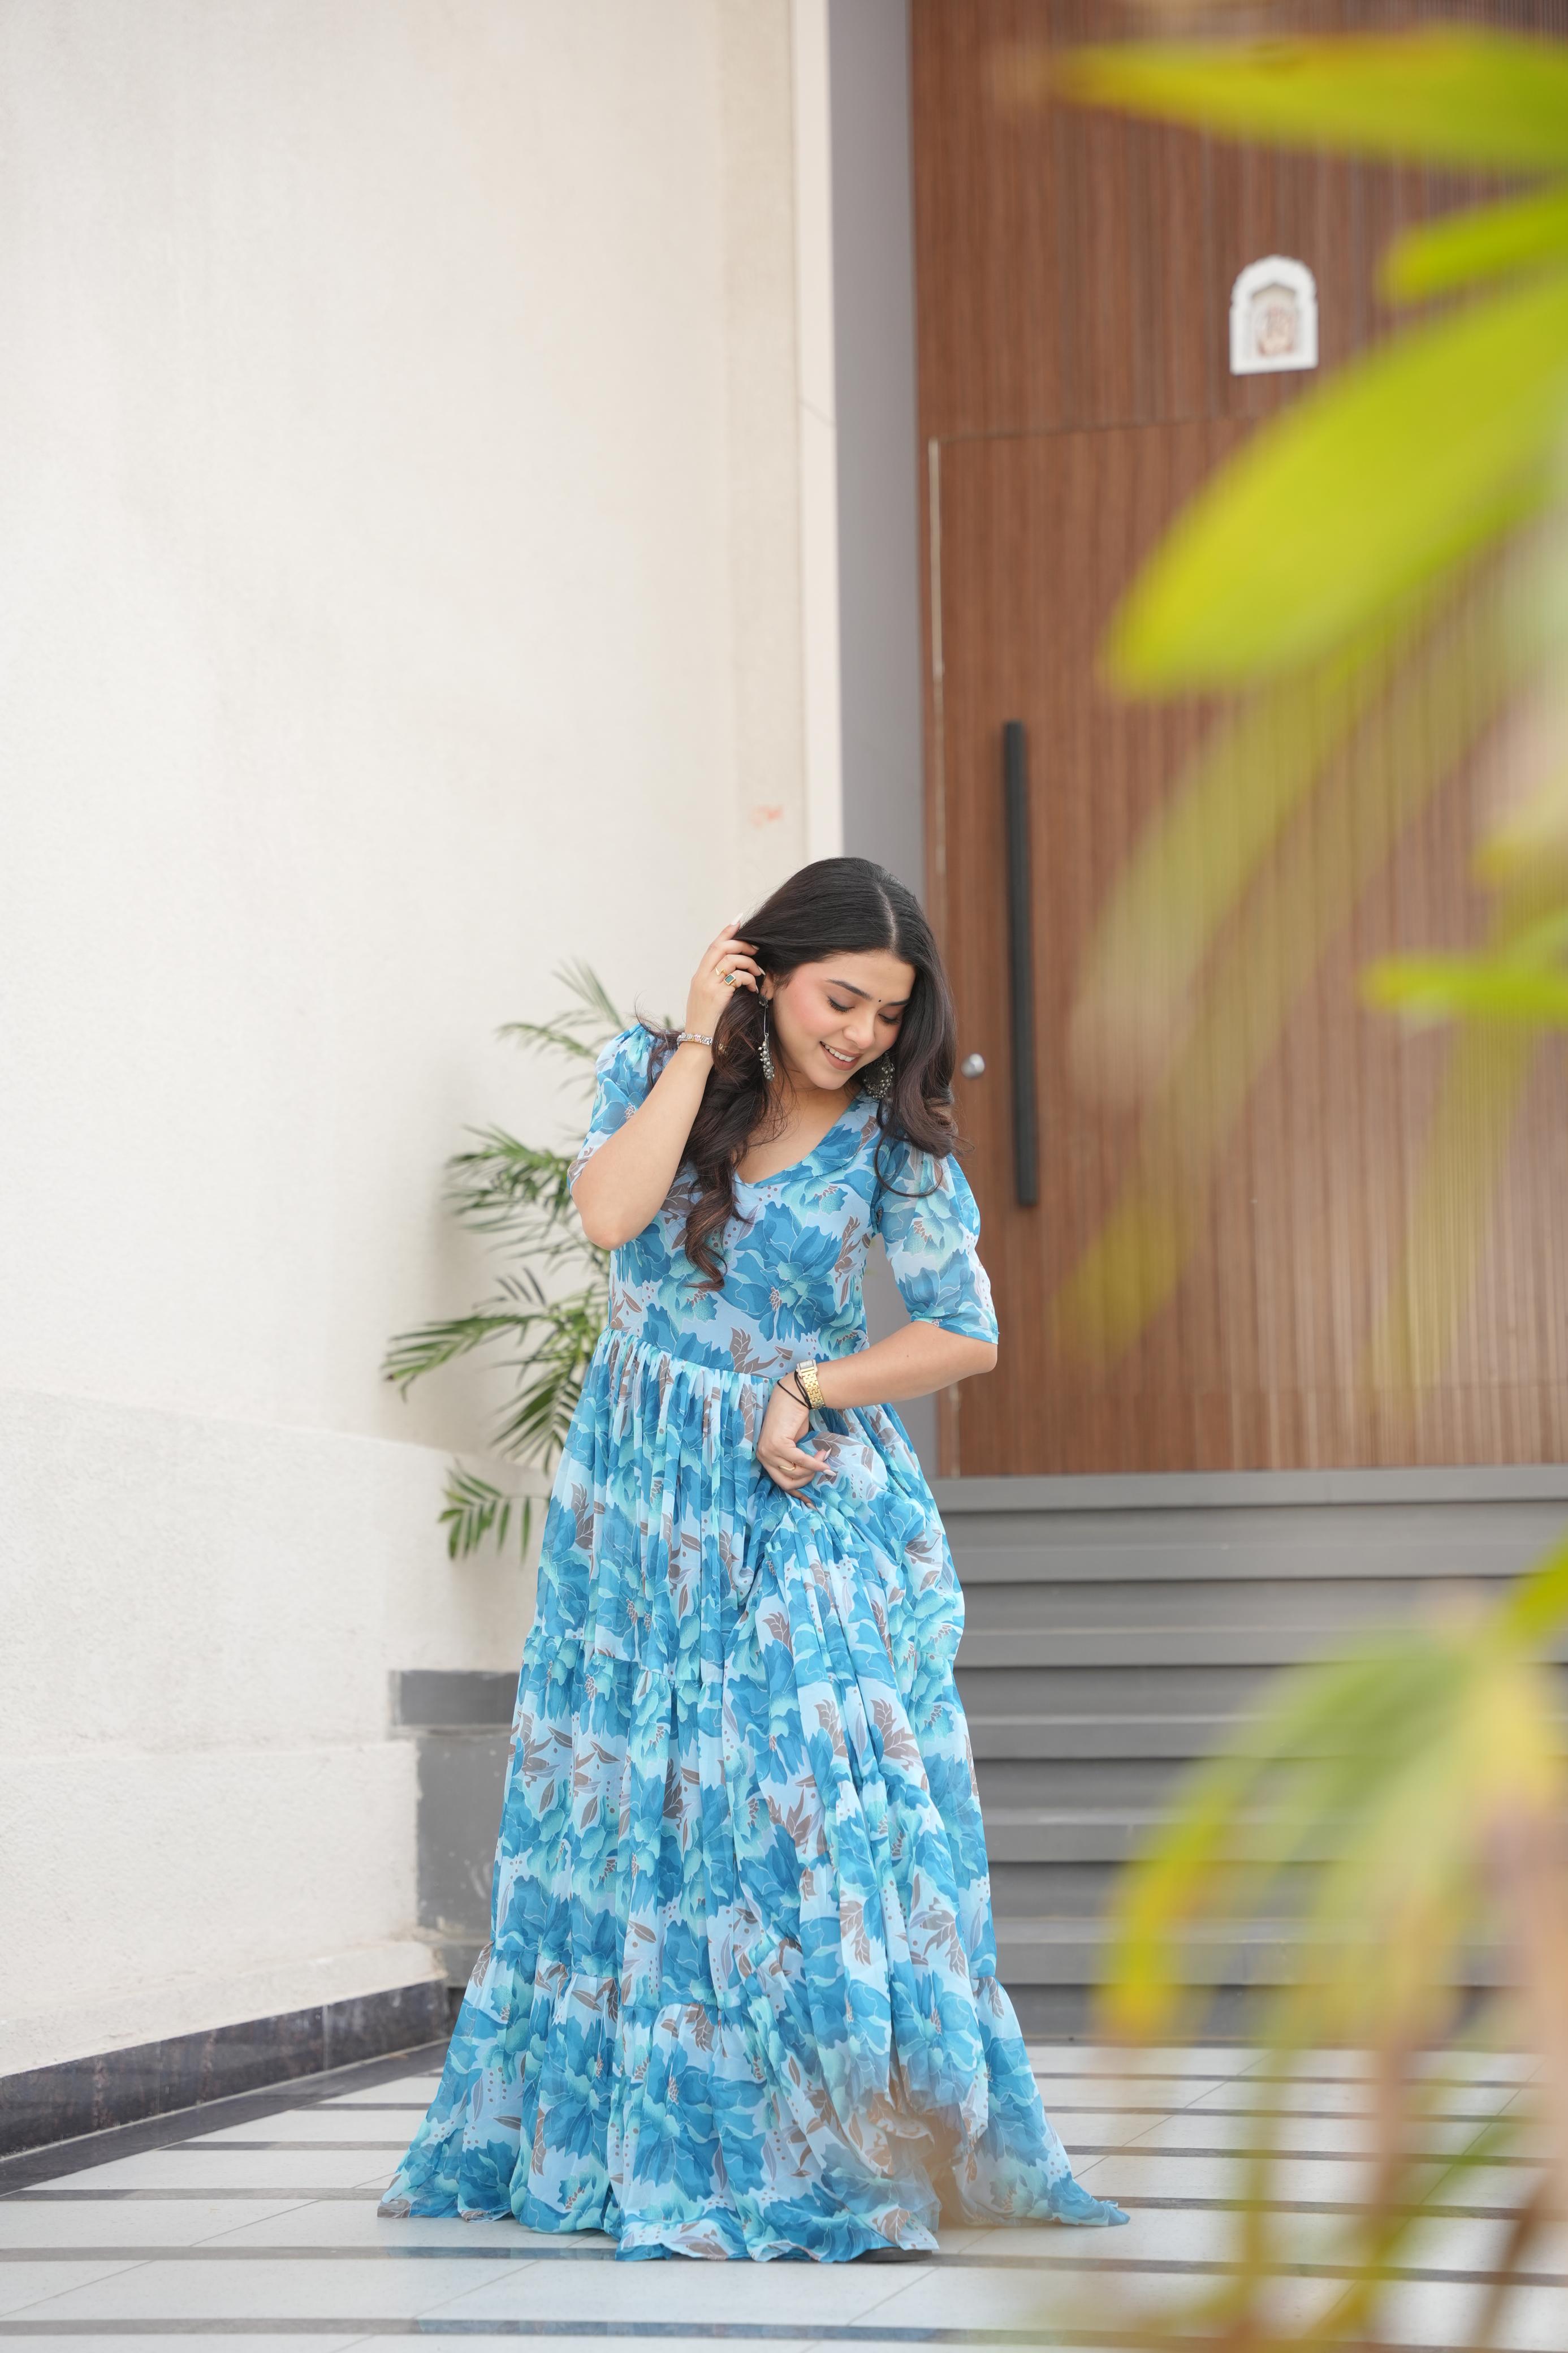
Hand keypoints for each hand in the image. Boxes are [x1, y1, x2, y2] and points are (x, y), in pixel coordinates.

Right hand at [686, 913, 762, 1040]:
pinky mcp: (717, 995)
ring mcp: (708, 985)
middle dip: (742, 944)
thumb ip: (717, 983)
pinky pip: (737, 977)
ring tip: (757, 974)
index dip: (726, 932)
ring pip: (731, 959)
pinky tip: (753, 988)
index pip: (712, 947)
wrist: (698, 1044)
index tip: (738, 921)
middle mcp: (701, 977)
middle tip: (756, 949)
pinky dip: (749, 979)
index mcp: (698, 977)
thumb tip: (734, 971)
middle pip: (722, 947)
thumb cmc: (708, 1025)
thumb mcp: (708, 1000)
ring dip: (749, 963)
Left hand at [757, 1379, 834, 1505]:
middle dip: (807, 1479)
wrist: (792, 1397)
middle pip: (787, 1483)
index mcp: (764, 1459)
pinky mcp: (778, 1445)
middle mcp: (762, 1457)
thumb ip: (795, 1461)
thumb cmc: (793, 1419)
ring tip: (823, 1454)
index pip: (781, 1483)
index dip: (799, 1490)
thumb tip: (809, 1477)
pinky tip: (825, 1457)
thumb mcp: (793, 1446)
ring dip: (814, 1467)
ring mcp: (768, 1452)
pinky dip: (815, 1462)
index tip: (813, 1493)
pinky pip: (800, 1461)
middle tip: (821, 1469)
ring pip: (796, 1472)